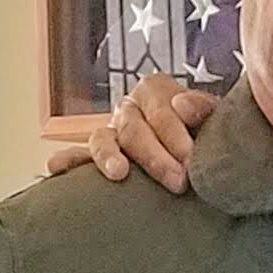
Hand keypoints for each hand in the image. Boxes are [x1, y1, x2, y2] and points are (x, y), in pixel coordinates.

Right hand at [42, 77, 216, 189]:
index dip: (176, 135)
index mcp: (156, 90)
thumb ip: (205, 109)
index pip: (161, 109)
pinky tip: (56, 169)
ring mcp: (110, 132)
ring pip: (102, 139)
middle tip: (178, 181)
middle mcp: (129, 108)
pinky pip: (76, 157)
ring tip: (119, 174)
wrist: (203, 161)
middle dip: (155, 156)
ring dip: (108, 156)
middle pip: (133, 127)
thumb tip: (183, 105)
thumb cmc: (209, 139)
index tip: (192, 161)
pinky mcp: (97, 157)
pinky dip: (67, 161)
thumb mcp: (215, 120)